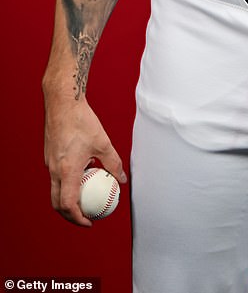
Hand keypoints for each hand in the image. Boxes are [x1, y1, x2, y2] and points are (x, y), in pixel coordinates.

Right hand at [44, 95, 126, 226]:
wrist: (62, 103)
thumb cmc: (83, 121)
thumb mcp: (103, 143)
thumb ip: (113, 163)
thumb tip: (122, 180)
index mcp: (67, 171)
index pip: (69, 205)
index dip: (78, 218)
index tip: (90, 221)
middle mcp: (54, 170)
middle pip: (58, 203)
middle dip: (70, 214)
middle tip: (86, 216)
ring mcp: (49, 163)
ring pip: (55, 189)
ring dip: (68, 198)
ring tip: (85, 196)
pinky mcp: (49, 155)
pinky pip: (55, 176)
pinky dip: (66, 182)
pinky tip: (81, 172)